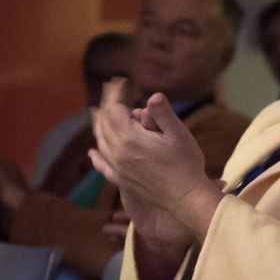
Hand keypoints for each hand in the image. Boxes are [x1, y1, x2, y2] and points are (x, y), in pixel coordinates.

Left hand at [89, 80, 220, 246]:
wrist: (186, 198)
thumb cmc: (187, 164)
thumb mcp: (179, 133)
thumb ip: (162, 113)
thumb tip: (153, 95)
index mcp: (130, 138)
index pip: (114, 109)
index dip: (115, 93)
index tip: (120, 81)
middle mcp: (118, 152)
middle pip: (103, 123)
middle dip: (106, 104)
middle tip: (111, 90)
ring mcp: (118, 168)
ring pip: (100, 141)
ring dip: (99, 124)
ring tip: (98, 112)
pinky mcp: (122, 180)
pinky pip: (102, 165)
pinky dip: (96, 155)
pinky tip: (92, 152)